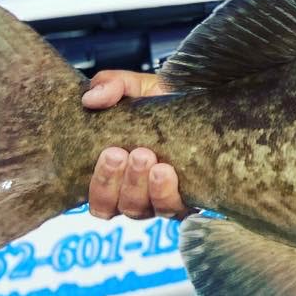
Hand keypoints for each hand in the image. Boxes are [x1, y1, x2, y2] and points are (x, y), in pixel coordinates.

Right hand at [83, 71, 188, 220]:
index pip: (96, 197)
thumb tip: (90, 98)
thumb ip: (112, 85)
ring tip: (145, 156)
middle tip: (123, 153)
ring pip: (140, 210)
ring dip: (139, 185)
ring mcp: (161, 198)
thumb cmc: (167, 102)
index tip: (109, 152)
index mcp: (117, 173)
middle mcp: (136, 192)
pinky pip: (173, 209)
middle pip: (115, 206)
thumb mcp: (138, 87)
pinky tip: (166, 171)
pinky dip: (166, 193)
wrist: (206, 100)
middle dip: (116, 180)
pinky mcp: (189, 199)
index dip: (98, 183)